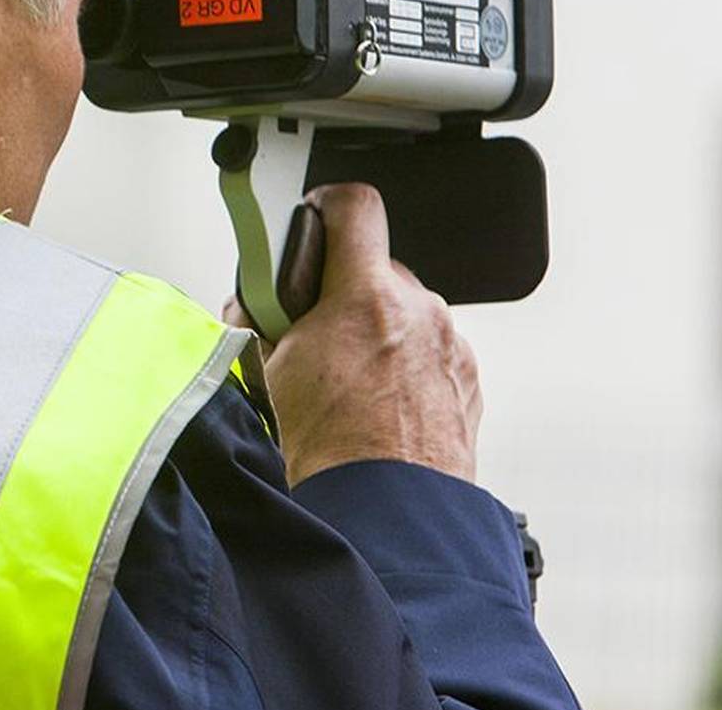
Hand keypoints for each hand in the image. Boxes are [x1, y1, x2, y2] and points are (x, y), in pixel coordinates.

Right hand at [231, 183, 482, 486]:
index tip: (314, 219)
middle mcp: (419, 311)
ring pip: (404, 312)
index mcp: (366, 297)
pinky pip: (430, 351)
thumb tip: (254, 301)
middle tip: (313, 329)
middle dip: (344, 290)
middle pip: (376, 268)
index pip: (355, 206)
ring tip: (347, 381)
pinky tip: (378, 403)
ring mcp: (450, 346)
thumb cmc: (330, 451)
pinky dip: (404, 365)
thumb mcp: (271, 371)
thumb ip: (266, 319)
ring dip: (375, 331)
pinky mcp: (467, 380)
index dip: (328, 206)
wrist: (386, 515)